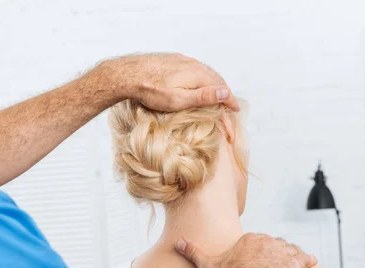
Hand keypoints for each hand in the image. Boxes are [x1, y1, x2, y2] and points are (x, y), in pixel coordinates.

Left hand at [103, 53, 239, 111]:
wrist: (128, 74)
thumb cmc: (151, 91)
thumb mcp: (179, 99)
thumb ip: (203, 96)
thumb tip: (225, 92)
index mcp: (198, 75)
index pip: (221, 89)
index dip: (230, 101)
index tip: (236, 110)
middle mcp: (193, 64)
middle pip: (216, 80)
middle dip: (224, 93)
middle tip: (229, 106)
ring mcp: (183, 61)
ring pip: (205, 73)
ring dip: (213, 85)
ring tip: (216, 96)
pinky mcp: (174, 60)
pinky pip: (194, 69)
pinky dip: (202, 79)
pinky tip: (198, 84)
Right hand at [175, 234, 317, 267]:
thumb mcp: (208, 264)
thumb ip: (193, 250)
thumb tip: (177, 242)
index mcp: (249, 238)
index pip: (261, 242)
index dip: (262, 253)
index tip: (261, 264)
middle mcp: (266, 240)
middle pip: (276, 245)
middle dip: (277, 256)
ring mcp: (281, 251)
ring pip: (291, 251)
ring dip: (292, 259)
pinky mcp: (293, 263)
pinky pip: (305, 259)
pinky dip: (308, 262)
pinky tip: (310, 264)